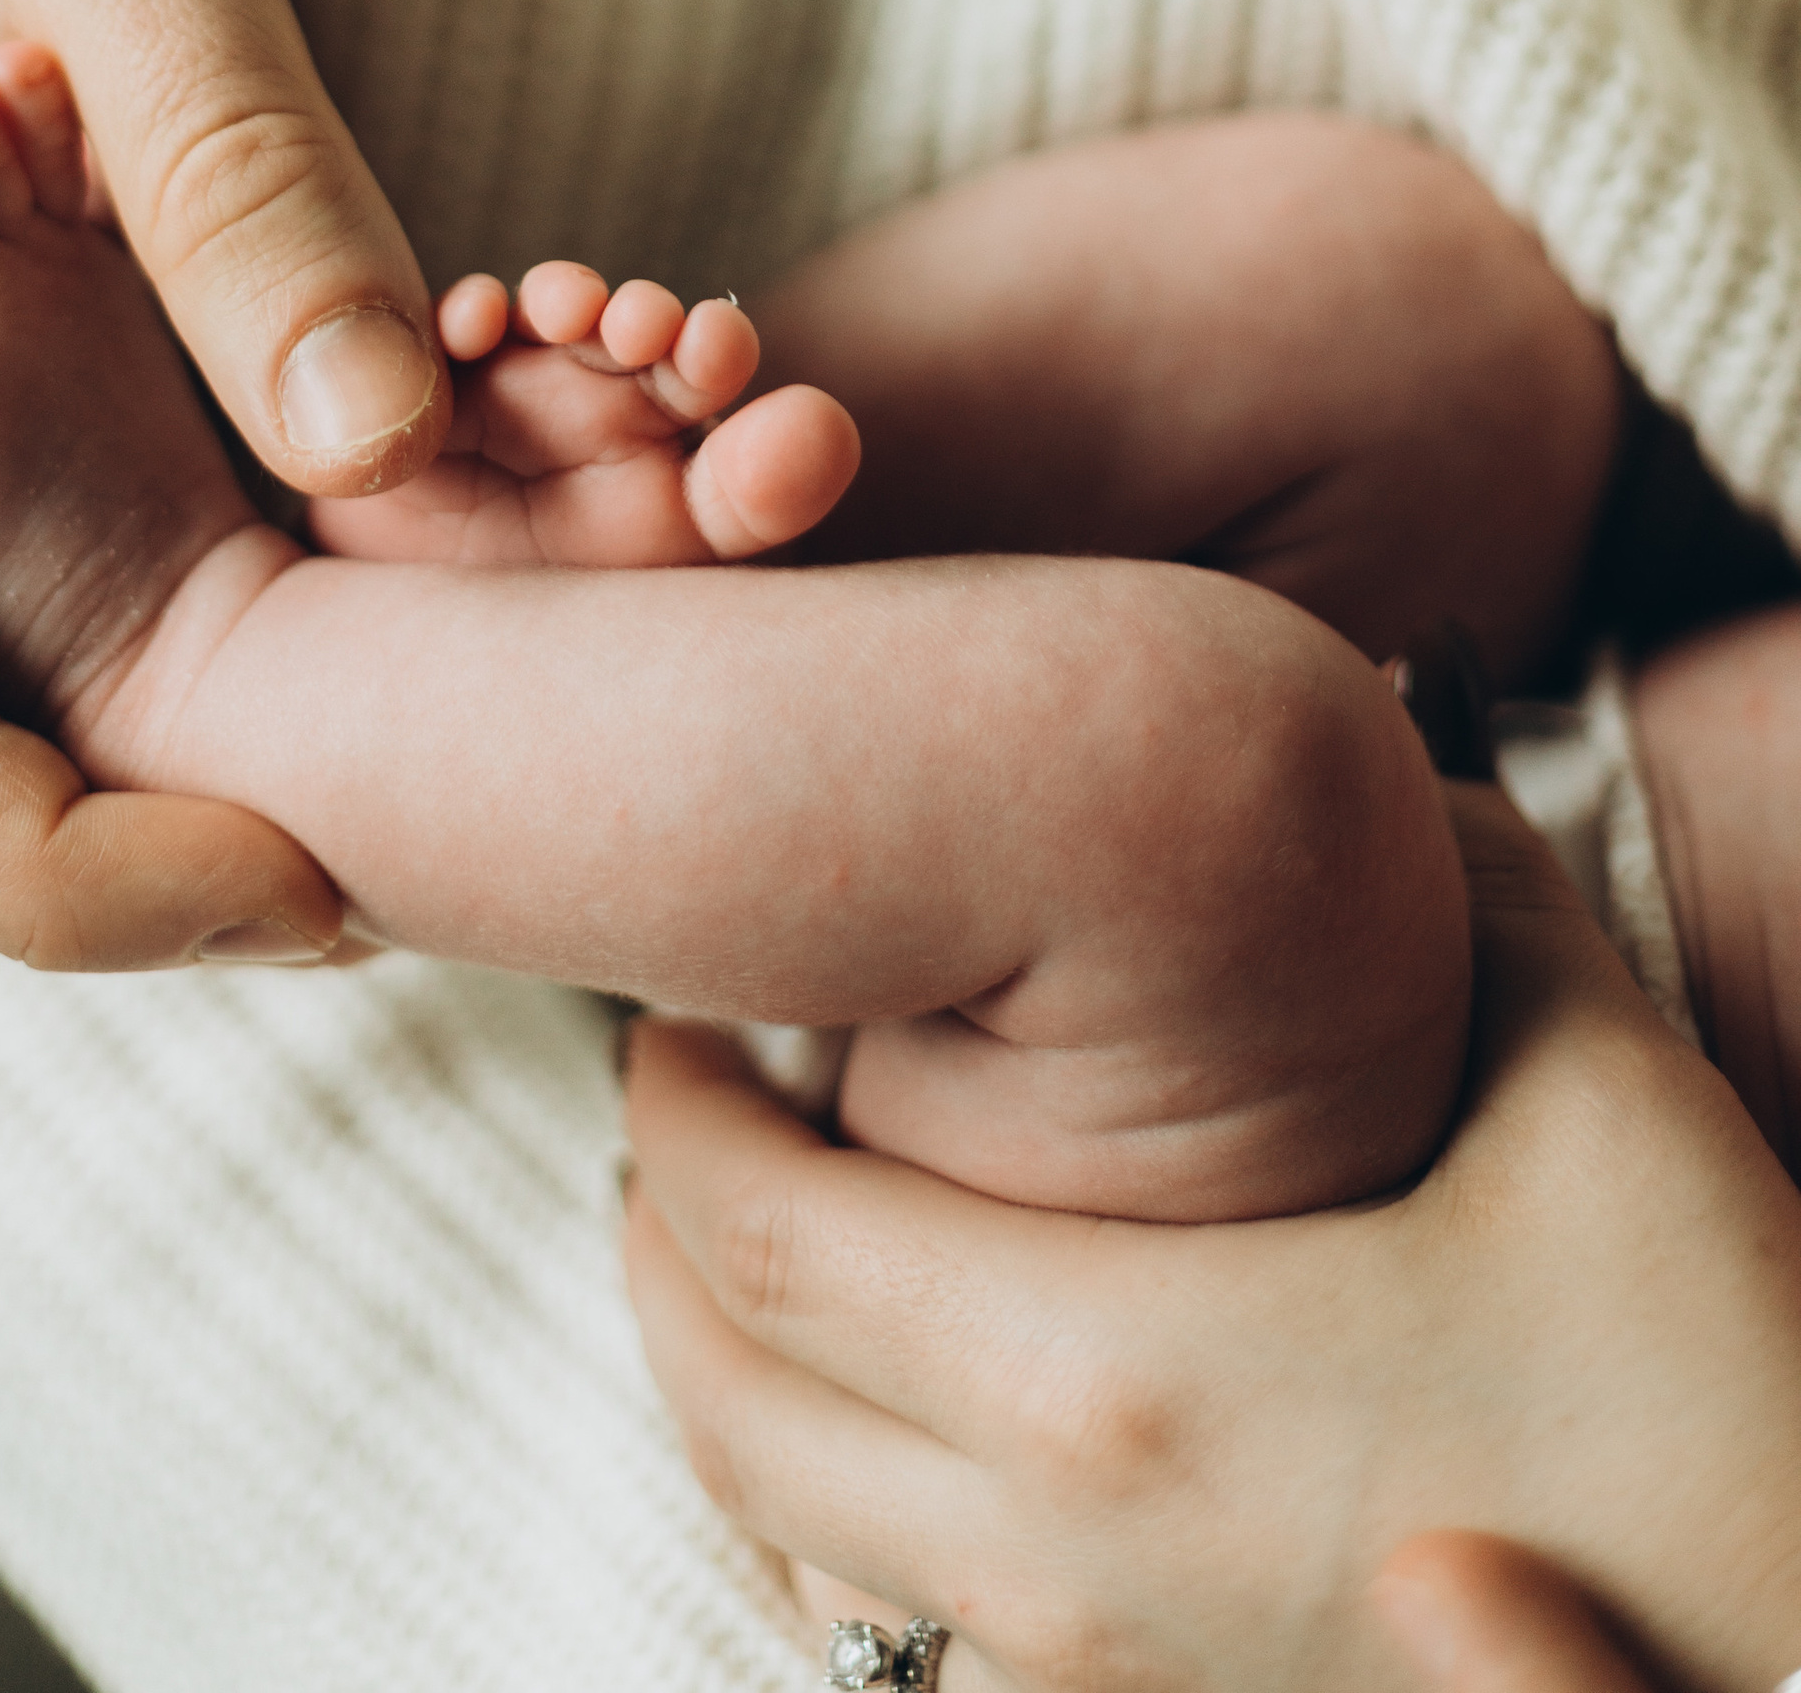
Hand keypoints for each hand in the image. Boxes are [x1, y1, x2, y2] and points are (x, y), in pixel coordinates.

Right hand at [0, 0, 448, 969]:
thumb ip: (225, 167)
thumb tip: (373, 451)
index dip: (50, 865)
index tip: (303, 879)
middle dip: (240, 798)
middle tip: (529, 783)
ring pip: (102, 644)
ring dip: (333, 661)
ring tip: (594, 599)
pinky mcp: (61, 346)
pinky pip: (184, 509)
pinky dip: (355, 524)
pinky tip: (541, 480)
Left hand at [621, 787, 1800, 1690]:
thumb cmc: (1723, 1395)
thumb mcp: (1594, 1094)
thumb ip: (1469, 893)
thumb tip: (1387, 756)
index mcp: (1107, 1378)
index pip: (758, 1234)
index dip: (675, 1112)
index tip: (672, 1013)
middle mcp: (1055, 1562)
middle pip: (727, 1400)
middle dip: (662, 1242)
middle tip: (679, 1111)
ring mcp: (1104, 1691)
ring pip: (795, 1553)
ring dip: (731, 1391)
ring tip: (750, 1258)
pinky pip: (909, 1666)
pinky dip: (836, 1544)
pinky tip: (887, 1454)